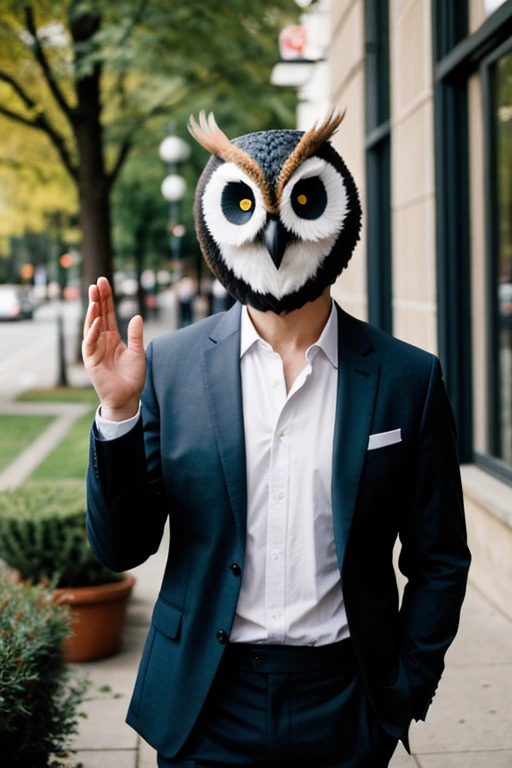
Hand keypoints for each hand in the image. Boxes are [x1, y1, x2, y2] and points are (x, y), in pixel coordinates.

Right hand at [82, 277, 145, 420]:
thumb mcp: (138, 353)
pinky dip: (92, 332)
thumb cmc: (132, 377)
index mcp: (112, 337)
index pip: (107, 313)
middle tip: (97, 282)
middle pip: (98, 316)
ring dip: (92, 311)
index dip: (106, 298)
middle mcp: (101, 341)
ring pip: (91, 326)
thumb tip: (136, 316)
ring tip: (94, 296)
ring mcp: (95, 350)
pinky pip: (90, 343)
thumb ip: (136, 335)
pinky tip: (96, 320)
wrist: (127, 398)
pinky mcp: (91, 360)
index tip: (104, 282)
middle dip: (97, 299)